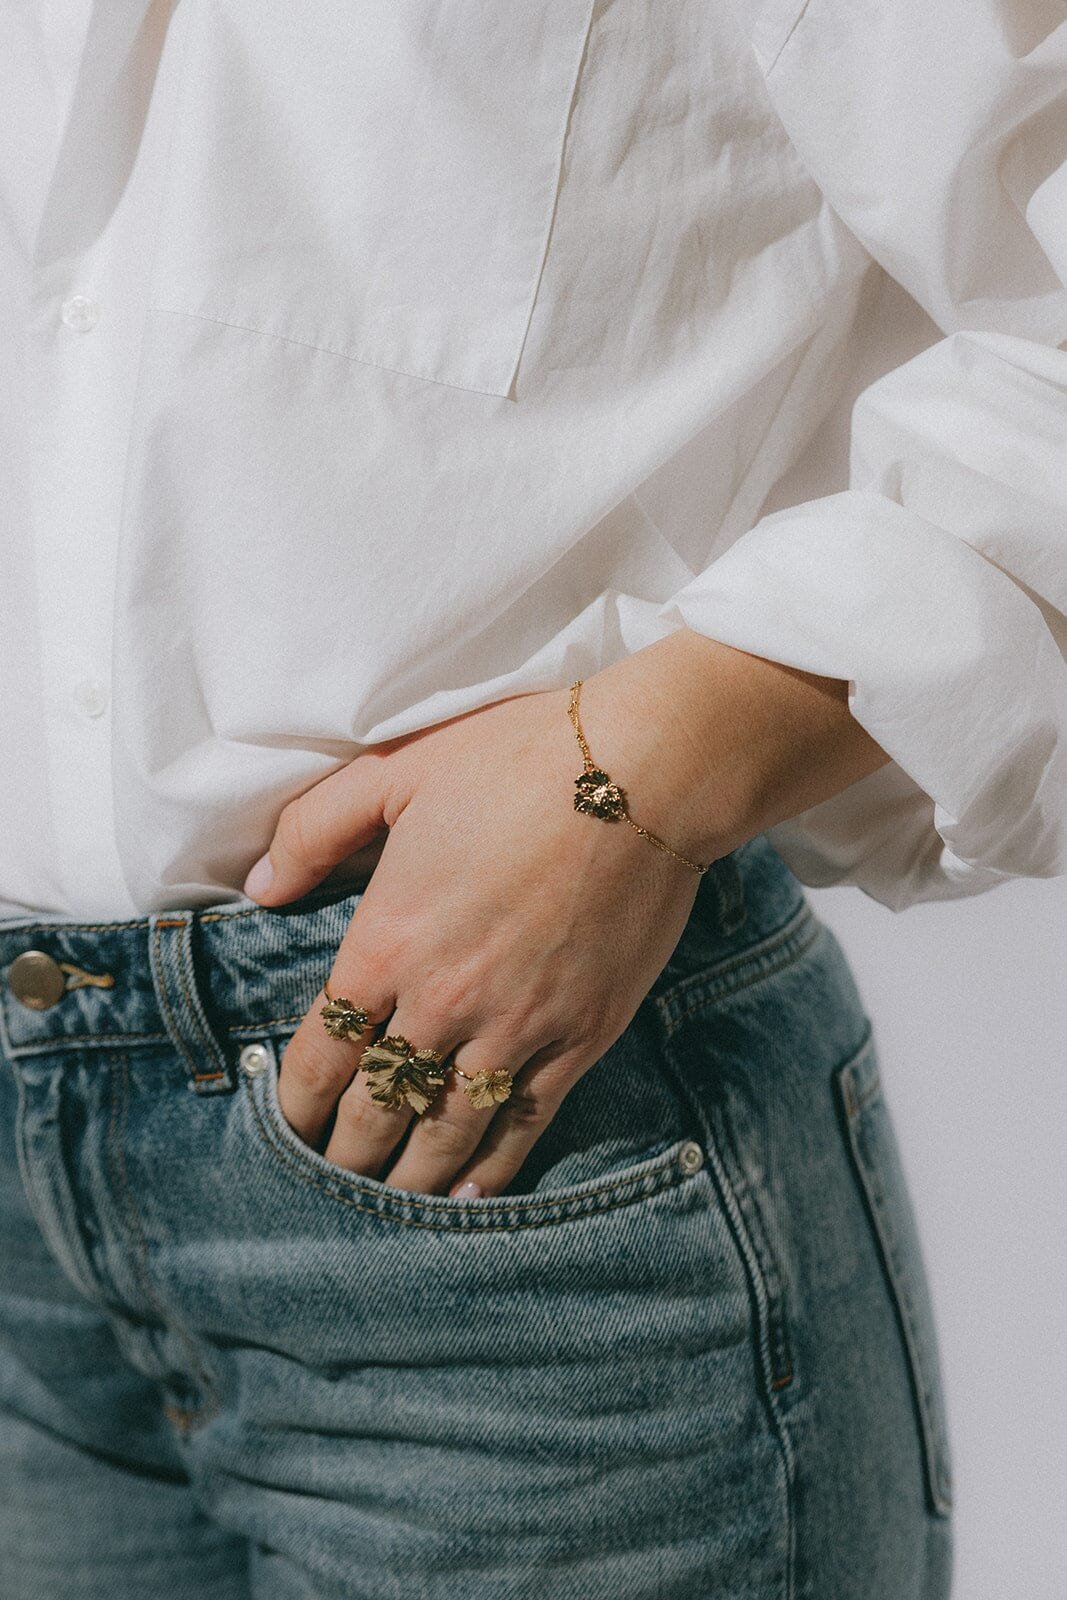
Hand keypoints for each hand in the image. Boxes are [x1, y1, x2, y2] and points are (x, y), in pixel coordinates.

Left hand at [242, 630, 890, 1197]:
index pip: (322, 1050)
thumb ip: (314, 832)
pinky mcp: (581, 1035)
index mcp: (388, 940)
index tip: (283, 1134)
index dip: (295, 1103)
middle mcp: (444, 1000)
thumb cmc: (514, 761)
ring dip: (409, 1175)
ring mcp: (516, 1026)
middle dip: (344, 1152)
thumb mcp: (393, 773)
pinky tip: (470, 1193)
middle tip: (327, 1181)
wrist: (643, 773)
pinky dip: (494, 1166)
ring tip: (385, 1203)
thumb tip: (257, 888)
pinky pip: (526, 1121)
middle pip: (377, 1105)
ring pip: (447, 1128)